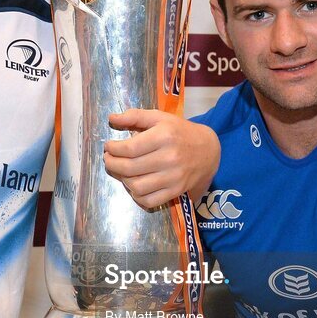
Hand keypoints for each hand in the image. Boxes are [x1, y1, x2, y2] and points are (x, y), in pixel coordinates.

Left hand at [104, 109, 219, 208]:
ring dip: (123, 180)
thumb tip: (111, 119)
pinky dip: (137, 196)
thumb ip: (135, 116)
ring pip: (137, 187)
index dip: (113, 149)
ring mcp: (173, 178)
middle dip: (112, 164)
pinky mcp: (176, 191)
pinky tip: (134, 184)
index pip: (129, 148)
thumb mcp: (160, 118)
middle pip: (130, 168)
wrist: (208, 150)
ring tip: (121, 171)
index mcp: (164, 136)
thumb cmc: (180, 132)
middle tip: (108, 159)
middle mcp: (169, 158)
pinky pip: (149, 201)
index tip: (108, 146)